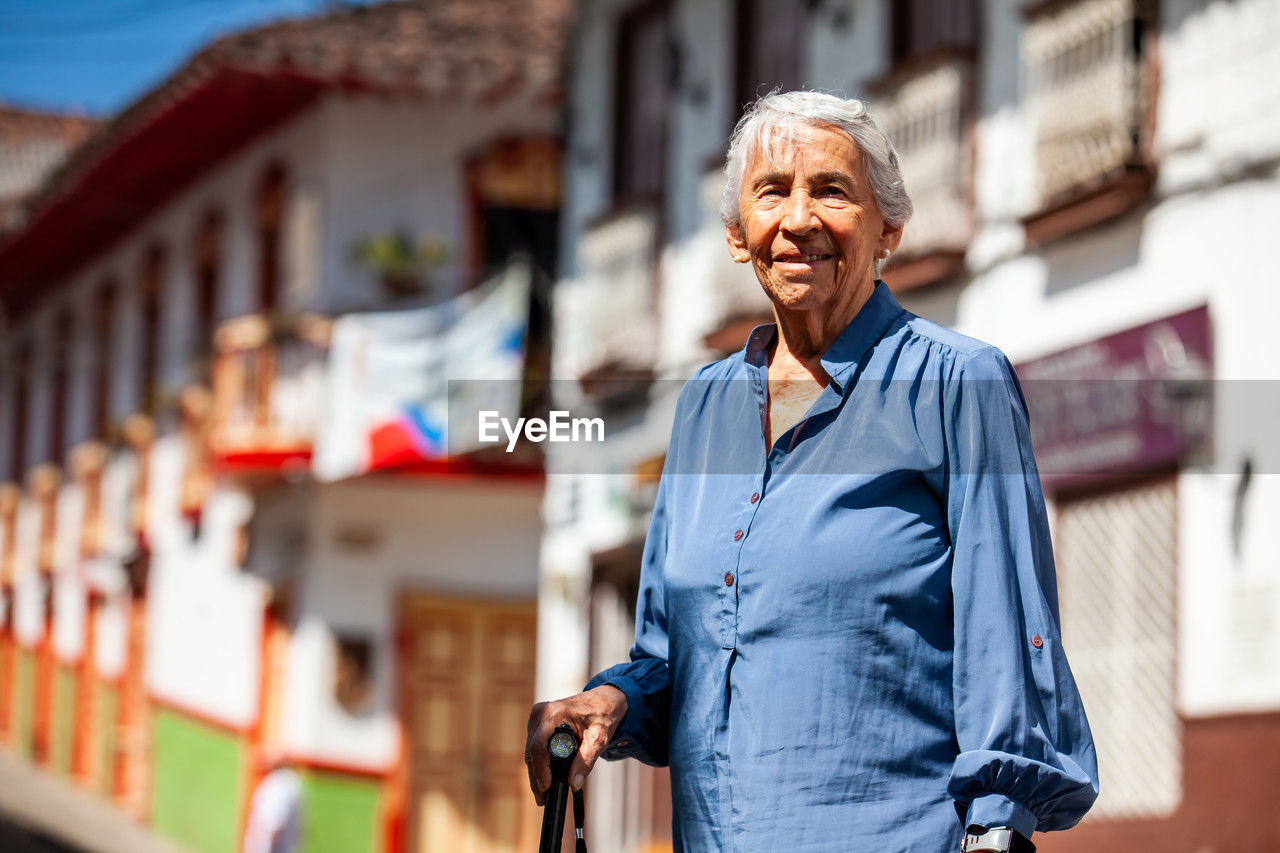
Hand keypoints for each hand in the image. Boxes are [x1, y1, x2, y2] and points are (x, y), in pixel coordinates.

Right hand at [524, 685, 627, 805]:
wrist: (604, 701)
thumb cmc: (602, 715)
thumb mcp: (599, 739)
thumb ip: (586, 761)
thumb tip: (574, 784)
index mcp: (553, 713)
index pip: (539, 746)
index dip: (540, 770)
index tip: (546, 788)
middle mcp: (540, 713)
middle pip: (532, 751)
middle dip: (536, 776)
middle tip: (542, 799)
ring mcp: (537, 718)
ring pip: (531, 751)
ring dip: (536, 772)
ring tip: (543, 794)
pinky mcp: (538, 724)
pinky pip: (535, 747)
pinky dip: (539, 763)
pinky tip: (544, 778)